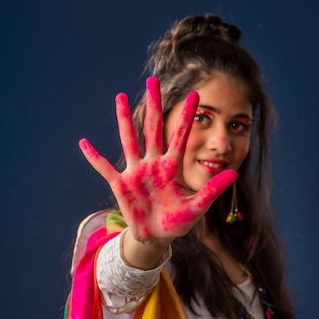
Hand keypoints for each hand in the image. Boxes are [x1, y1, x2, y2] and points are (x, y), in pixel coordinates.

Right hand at [79, 77, 236, 243]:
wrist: (156, 237)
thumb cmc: (177, 221)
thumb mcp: (197, 206)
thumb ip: (212, 190)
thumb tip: (233, 174)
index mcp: (171, 167)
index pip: (180, 136)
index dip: (187, 117)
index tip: (195, 94)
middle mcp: (153, 164)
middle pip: (153, 128)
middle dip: (154, 105)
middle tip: (154, 81)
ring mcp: (136, 172)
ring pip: (130, 140)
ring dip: (125, 120)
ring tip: (121, 97)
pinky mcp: (121, 185)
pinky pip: (105, 169)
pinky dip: (95, 158)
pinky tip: (84, 143)